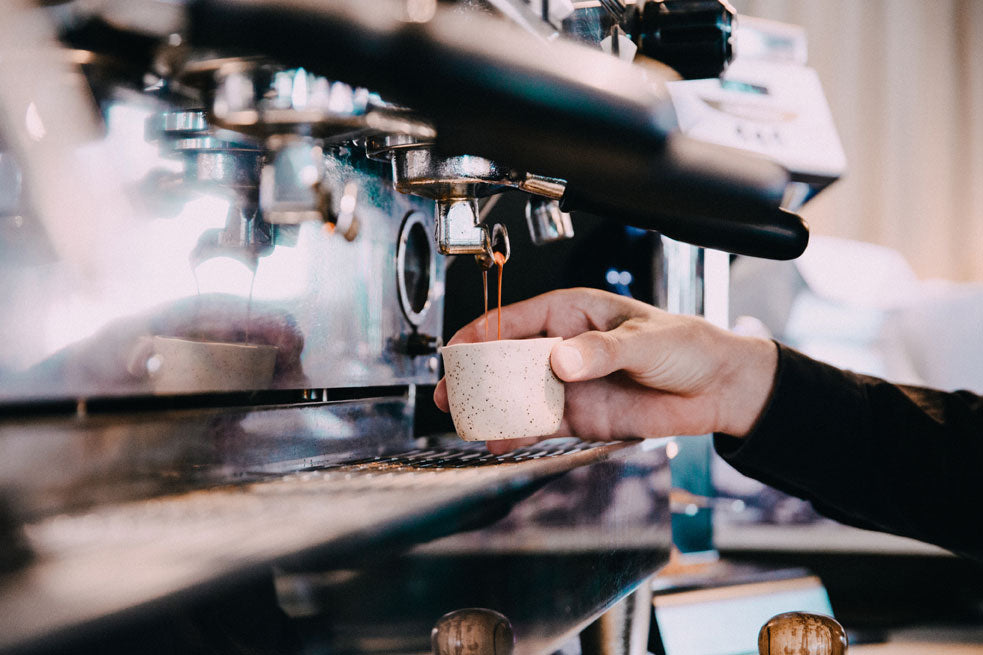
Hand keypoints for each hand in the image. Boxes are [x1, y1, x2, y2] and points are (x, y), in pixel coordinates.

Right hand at [434, 288, 777, 452]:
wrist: (717, 389)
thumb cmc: (687, 346)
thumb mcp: (645, 340)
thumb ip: (601, 351)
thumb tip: (562, 360)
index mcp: (572, 313)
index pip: (514, 320)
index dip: (481, 335)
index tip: (457, 352)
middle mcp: (563, 347)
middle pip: (506, 360)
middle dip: (476, 376)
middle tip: (452, 394)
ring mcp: (568, 383)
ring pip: (517, 394)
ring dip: (492, 408)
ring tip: (468, 422)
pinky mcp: (579, 415)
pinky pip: (540, 423)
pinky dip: (517, 432)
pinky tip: (500, 440)